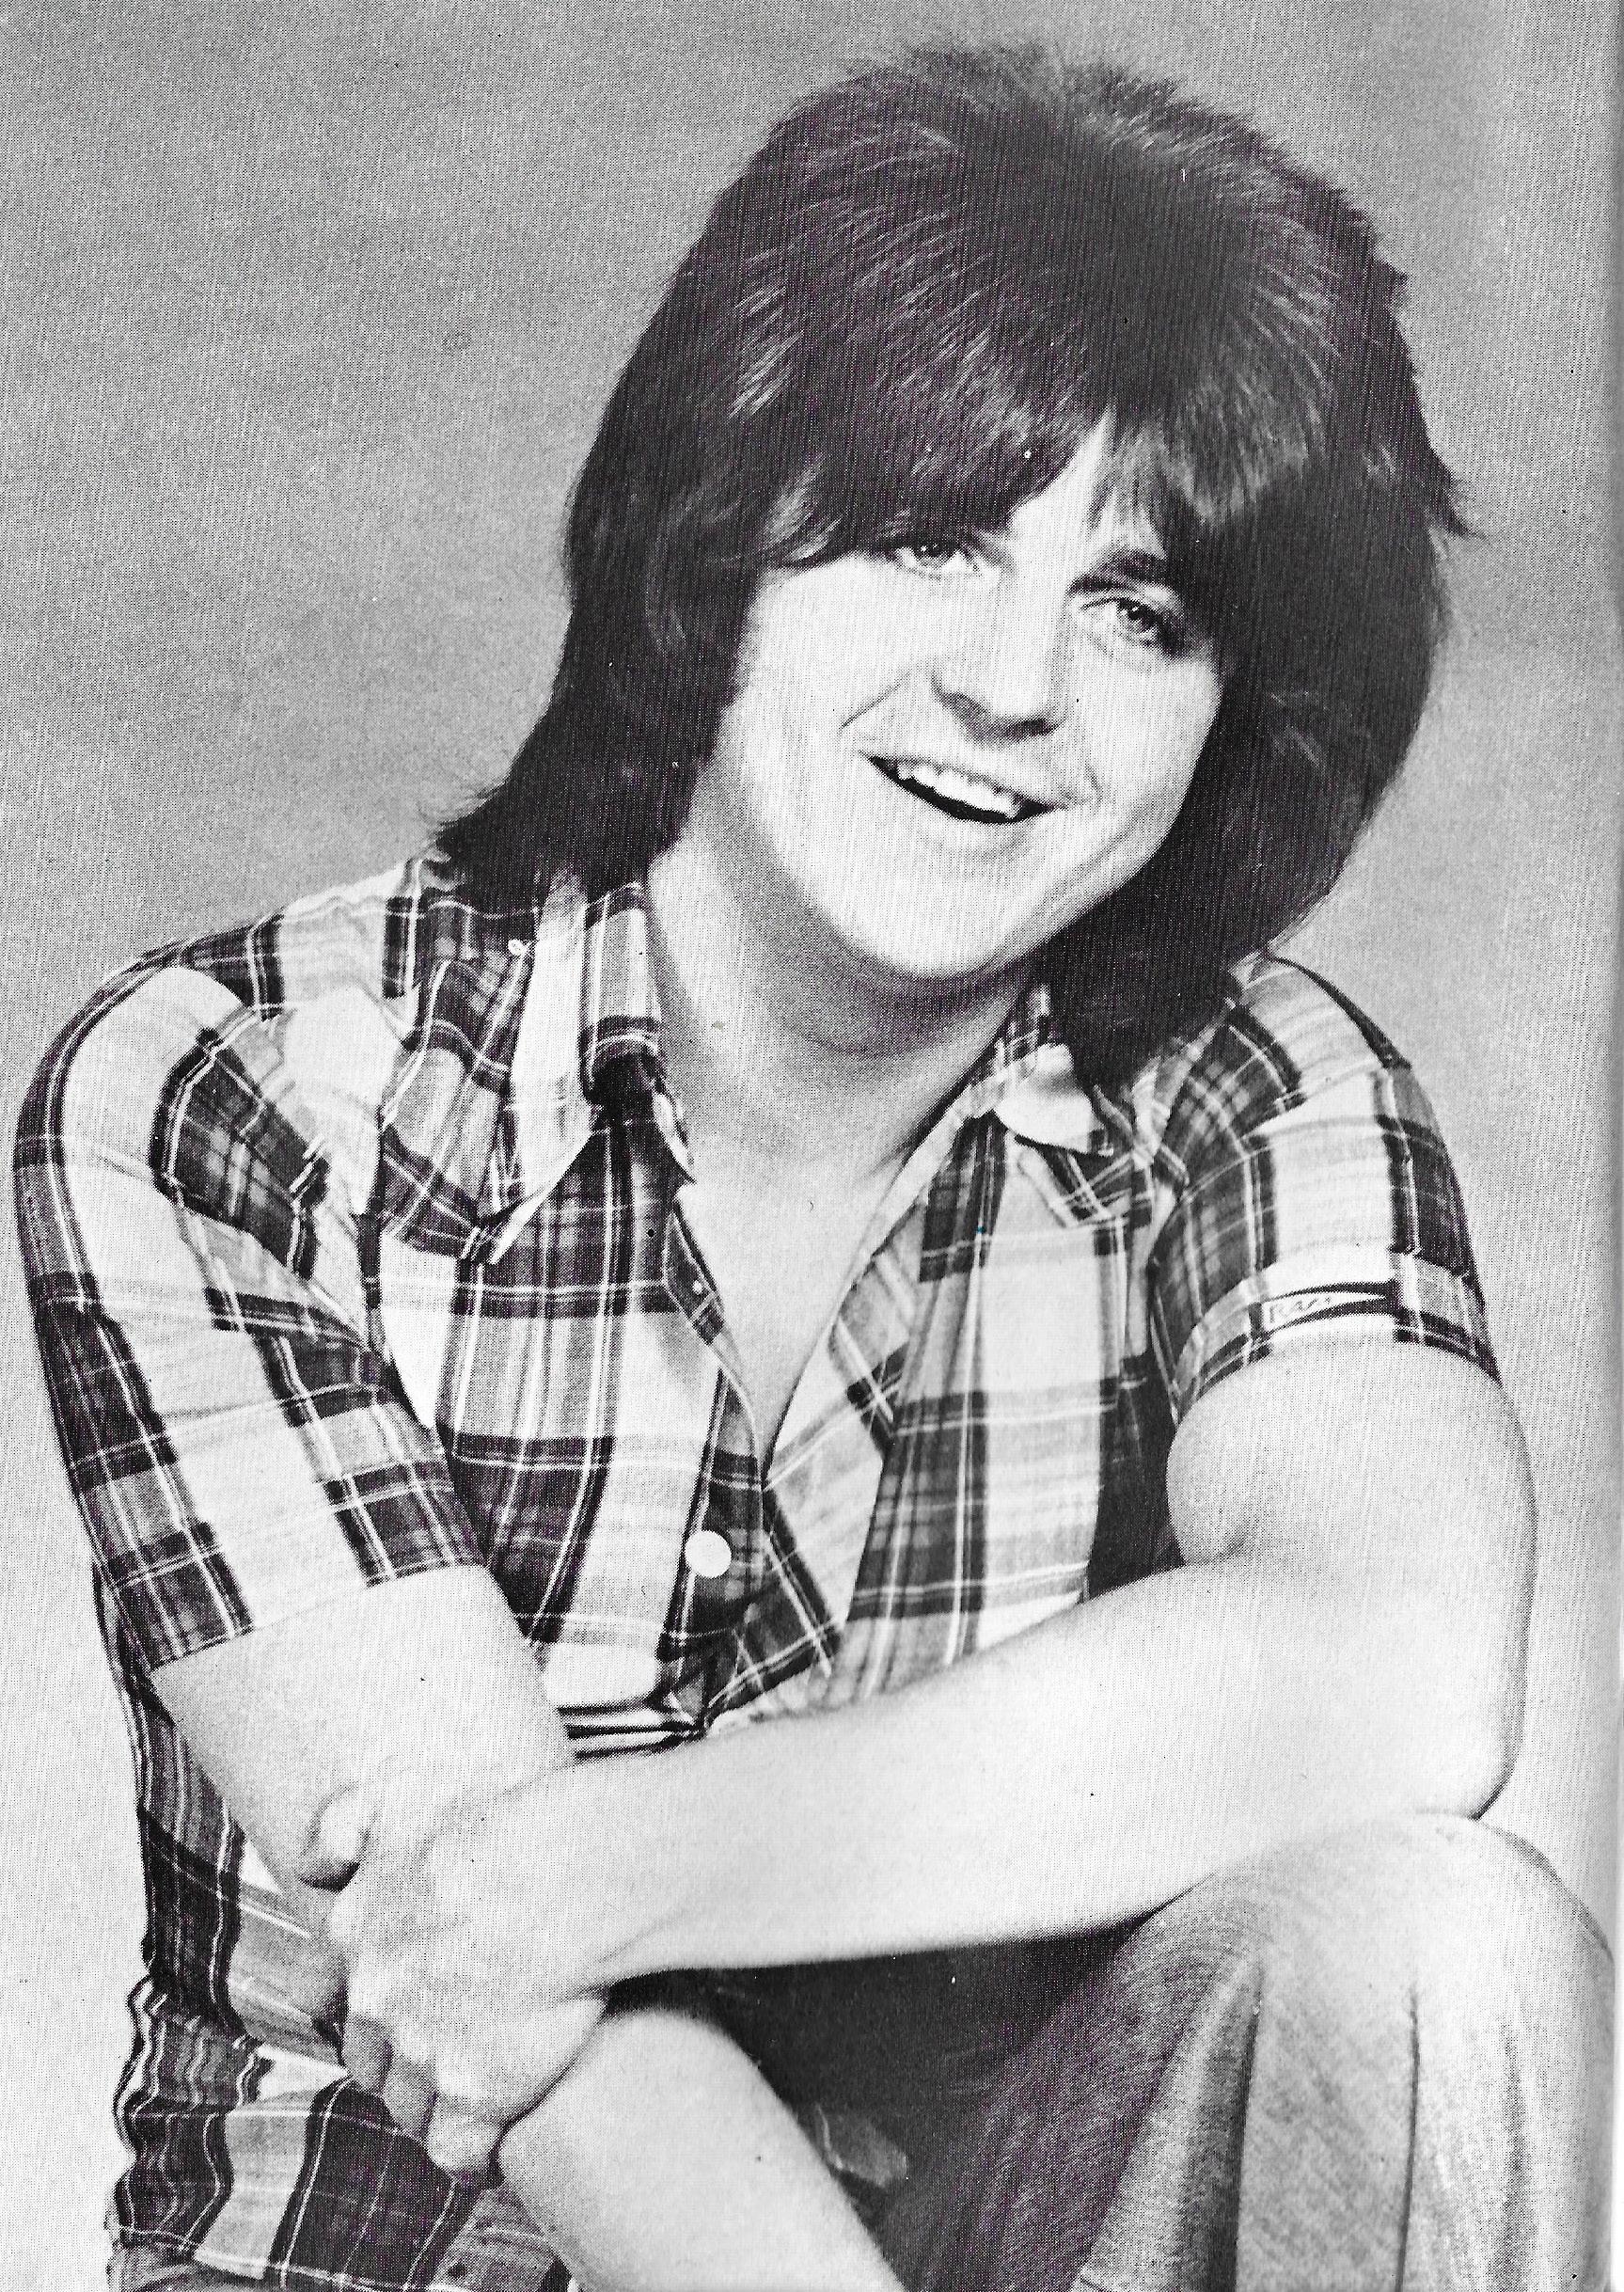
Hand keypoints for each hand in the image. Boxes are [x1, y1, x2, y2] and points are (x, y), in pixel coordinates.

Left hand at [297, 1776, 606, 2178]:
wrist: (572, 1870)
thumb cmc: (501, 1824)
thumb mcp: (399, 1796)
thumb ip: (340, 1829)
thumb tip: (313, 1871)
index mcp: (353, 1934)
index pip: (322, 1995)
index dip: (359, 2001)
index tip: (396, 1999)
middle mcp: (375, 2000)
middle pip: (369, 2057)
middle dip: (402, 2054)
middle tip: (452, 2038)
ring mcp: (421, 2052)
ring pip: (409, 2107)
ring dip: (438, 2103)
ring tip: (481, 2087)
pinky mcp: (475, 2095)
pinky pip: (457, 2155)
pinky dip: (475, 2154)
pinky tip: (499, 2138)